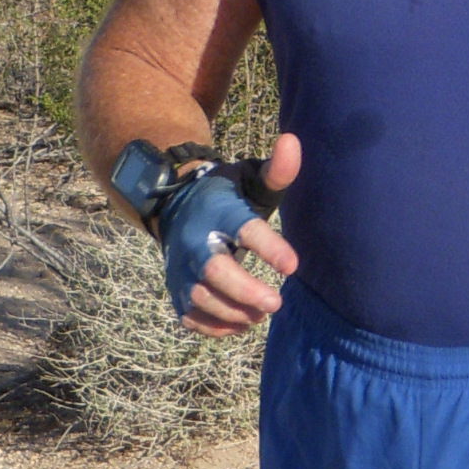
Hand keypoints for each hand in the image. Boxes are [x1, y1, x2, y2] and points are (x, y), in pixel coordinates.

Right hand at [176, 134, 301, 336]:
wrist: (176, 205)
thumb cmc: (227, 195)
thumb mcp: (251, 179)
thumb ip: (277, 170)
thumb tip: (293, 142)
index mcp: (221, 211)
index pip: (244, 228)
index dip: (268, 247)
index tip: (292, 266)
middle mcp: (196, 239)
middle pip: (214, 270)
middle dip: (245, 290)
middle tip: (276, 303)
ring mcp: (182, 266)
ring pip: (199, 297)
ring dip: (232, 312)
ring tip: (262, 313)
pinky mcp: (175, 287)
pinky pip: (188, 315)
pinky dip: (212, 327)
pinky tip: (240, 325)